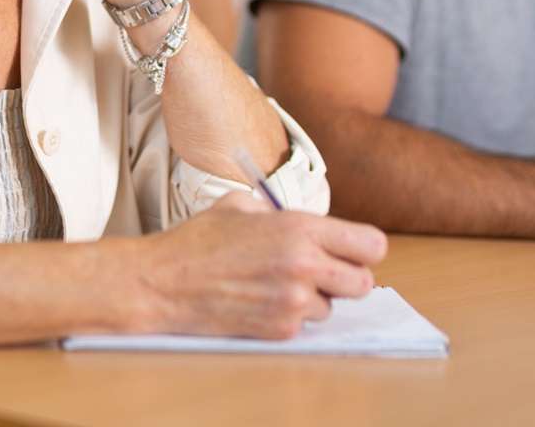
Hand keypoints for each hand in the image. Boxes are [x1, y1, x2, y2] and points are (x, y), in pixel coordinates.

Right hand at [135, 193, 387, 339]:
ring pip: (331, 307)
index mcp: (300, 228)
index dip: (363, 248)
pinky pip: (303, 324)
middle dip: (346, 278)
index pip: (371, 244)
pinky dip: (288, 315)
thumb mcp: (242, 206)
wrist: (163, 282)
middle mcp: (304, 266)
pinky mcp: (279, 330)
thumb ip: (283, 214)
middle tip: (322, 271)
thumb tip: (309, 227)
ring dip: (313, 298)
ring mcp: (293, 302)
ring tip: (275, 283)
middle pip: (363, 283)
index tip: (351, 250)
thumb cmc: (199, 241)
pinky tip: (259, 300)